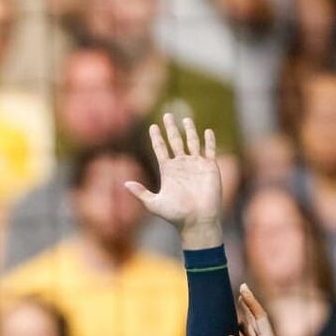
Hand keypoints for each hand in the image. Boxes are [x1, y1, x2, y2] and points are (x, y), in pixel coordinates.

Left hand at [125, 113, 222, 247]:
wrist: (197, 221)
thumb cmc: (175, 215)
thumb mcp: (153, 203)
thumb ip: (140, 192)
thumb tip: (125, 183)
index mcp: (167, 170)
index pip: (161, 149)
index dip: (156, 138)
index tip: (152, 126)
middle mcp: (181, 165)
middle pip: (175, 141)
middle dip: (170, 128)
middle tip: (166, 114)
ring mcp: (196, 165)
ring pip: (192, 142)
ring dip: (189, 130)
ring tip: (185, 119)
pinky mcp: (210, 168)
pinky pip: (210, 150)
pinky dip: (209, 141)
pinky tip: (207, 131)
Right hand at [225, 285, 286, 335]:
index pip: (259, 316)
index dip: (251, 302)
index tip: (243, 290)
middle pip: (255, 318)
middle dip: (248, 303)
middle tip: (240, 288)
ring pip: (250, 326)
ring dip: (243, 313)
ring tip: (236, 301)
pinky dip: (239, 328)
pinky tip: (233, 325)